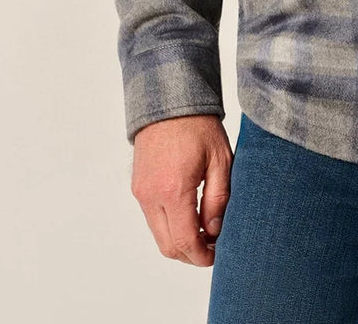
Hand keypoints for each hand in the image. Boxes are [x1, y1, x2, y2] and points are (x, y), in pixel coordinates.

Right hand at [131, 114, 232, 266]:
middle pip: (168, 245)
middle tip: (212, 248)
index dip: (201, 256)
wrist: (169, 101)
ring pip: (158, 234)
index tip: (216, 256)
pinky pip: (152, 219)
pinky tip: (190, 216)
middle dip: (190, 254)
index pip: (185, 240)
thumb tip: (214, 230)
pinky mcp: (138, 187)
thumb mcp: (220, 159)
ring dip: (180, 241)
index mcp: (173, 190)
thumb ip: (218, 199)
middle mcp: (151, 195)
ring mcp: (141, 192)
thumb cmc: (198, 126)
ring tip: (204, 231)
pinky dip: (169, 226)